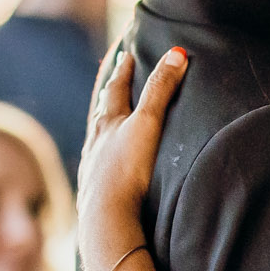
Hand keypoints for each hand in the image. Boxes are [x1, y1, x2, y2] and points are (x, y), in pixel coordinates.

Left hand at [78, 46, 184, 270]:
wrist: (106, 217)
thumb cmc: (127, 169)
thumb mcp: (148, 124)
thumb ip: (161, 90)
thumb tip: (177, 53)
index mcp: (108, 122)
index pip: (115, 87)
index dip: (123, 69)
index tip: (126, 54)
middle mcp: (96, 141)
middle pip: (101, 108)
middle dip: (110, 90)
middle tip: (112, 75)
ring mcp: (92, 166)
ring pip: (96, 137)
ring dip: (102, 123)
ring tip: (105, 117)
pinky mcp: (95, 190)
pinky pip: (96, 164)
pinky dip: (100, 155)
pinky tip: (101, 162)